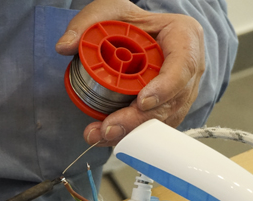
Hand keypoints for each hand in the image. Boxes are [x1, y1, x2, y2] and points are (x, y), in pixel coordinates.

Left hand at [56, 0, 204, 145]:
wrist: (134, 33)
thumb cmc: (129, 21)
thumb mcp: (108, 12)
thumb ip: (85, 24)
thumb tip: (64, 47)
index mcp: (183, 36)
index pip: (184, 65)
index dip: (166, 87)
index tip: (142, 102)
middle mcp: (188, 67)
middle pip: (171, 102)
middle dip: (138, 120)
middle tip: (109, 128)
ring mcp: (181, 91)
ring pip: (162, 120)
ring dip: (131, 132)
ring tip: (99, 134)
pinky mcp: (168, 108)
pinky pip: (153, 126)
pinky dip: (130, 134)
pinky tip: (106, 136)